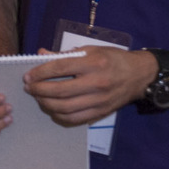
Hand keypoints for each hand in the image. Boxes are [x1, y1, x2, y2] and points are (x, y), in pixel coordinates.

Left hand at [23, 46, 155, 127]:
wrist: (139, 75)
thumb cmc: (114, 59)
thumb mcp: (91, 49)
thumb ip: (66, 54)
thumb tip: (42, 54)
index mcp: (93, 62)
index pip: (60, 68)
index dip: (40, 72)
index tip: (28, 76)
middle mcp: (96, 83)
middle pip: (60, 91)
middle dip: (39, 90)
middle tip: (29, 88)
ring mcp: (99, 100)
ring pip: (65, 108)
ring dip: (46, 104)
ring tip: (38, 98)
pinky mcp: (100, 113)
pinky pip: (75, 119)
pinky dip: (59, 116)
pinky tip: (52, 109)